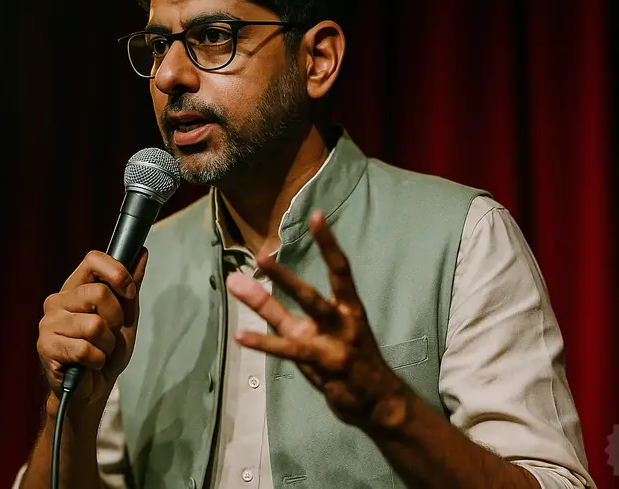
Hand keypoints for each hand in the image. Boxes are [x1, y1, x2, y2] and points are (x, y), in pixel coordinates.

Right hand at [36, 248, 147, 415]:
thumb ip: (131, 286)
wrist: (93, 389)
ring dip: (107, 344)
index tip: (129, 292)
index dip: (117, 273)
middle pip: (99, 293)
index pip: (93, 259)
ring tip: (100, 351)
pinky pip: (84, 349)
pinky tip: (90, 363)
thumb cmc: (107, 350)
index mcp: (75, 288)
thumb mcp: (125, 316)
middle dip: (116, 319)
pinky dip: (97, 360)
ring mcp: (48, 323)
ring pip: (94, 325)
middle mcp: (57, 301)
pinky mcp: (45, 347)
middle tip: (110, 334)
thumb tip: (142, 253)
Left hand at [226, 211, 406, 430]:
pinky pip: (288, 351)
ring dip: (267, 304)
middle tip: (261, 255)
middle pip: (313, 295)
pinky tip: (241, 335)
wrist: (379, 404)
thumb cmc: (345, 359)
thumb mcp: (313, 330)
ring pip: (299, 322)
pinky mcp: (322, 367)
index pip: (340, 269)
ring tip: (239, 287)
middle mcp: (344, 323)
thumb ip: (274, 308)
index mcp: (350, 308)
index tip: (316, 215)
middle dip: (285, 276)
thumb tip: (241, 283)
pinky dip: (263, 343)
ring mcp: (334, 347)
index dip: (328, 242)